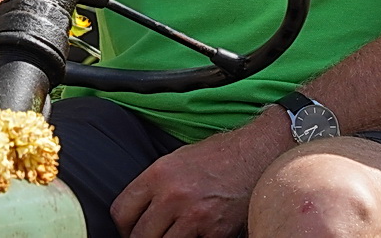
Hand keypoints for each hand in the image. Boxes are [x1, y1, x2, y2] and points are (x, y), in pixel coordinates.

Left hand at [111, 113, 290, 237]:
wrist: (259, 152)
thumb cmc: (220, 154)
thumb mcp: (178, 159)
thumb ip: (155, 184)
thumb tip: (138, 209)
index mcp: (159, 174)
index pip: (121, 212)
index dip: (124, 226)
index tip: (132, 229)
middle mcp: (173, 195)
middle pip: (140, 235)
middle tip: (155, 234)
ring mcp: (195, 215)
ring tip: (177, 233)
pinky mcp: (216, 232)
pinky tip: (201, 232)